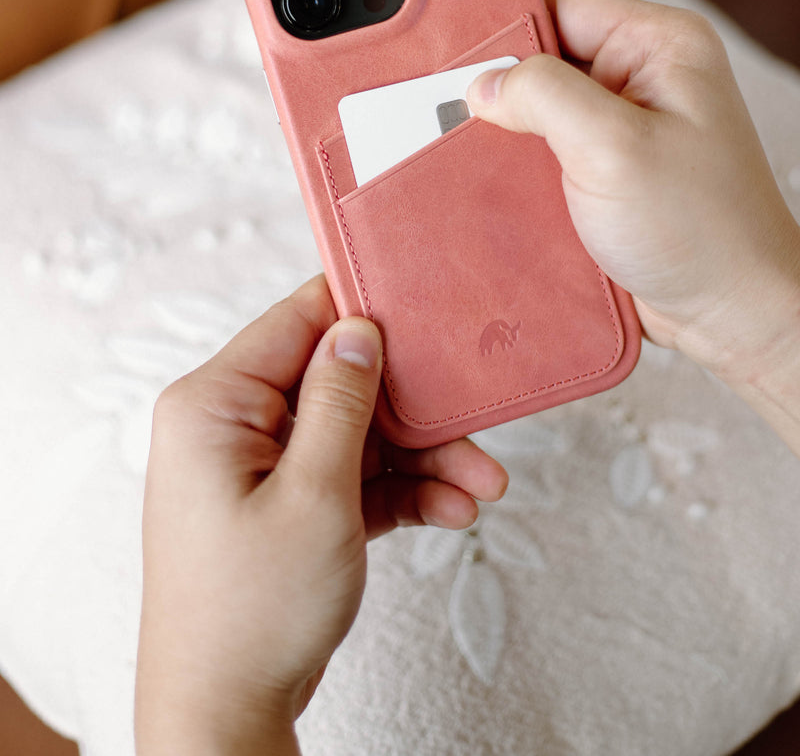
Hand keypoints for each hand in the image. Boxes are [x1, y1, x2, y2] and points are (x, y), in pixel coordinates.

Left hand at [135, 275, 506, 755]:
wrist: (226, 716)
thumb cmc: (253, 612)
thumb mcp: (314, 494)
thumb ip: (341, 401)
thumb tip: (358, 328)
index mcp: (214, 404)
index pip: (297, 321)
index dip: (365, 313)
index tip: (427, 313)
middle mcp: (231, 426)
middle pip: (338, 383)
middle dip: (413, 410)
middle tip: (475, 425)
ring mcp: (257, 469)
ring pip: (354, 434)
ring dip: (420, 459)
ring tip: (482, 486)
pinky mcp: (282, 505)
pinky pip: (349, 477)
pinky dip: (399, 492)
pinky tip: (452, 511)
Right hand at [469, 0, 799, 446]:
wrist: (730, 316)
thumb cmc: (706, 233)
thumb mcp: (615, 148)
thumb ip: (544, 97)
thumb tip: (485, 83)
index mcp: (660, 45)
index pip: (559, 5)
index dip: (508, 35)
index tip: (466, 72)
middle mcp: (644, 78)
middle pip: (543, 60)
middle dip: (505, 97)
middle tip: (471, 127)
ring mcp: (626, 127)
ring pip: (539, 113)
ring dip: (512, 143)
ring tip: (492, 167)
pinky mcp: (608, 172)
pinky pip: (547, 156)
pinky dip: (523, 176)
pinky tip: (510, 195)